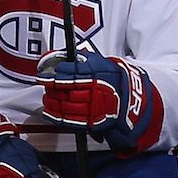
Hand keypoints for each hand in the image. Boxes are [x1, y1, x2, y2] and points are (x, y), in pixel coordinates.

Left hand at [39, 51, 158, 152]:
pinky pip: (70, 119)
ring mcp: (92, 107)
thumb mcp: (102, 63)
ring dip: (52, 101)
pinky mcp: (91, 121)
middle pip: (67, 88)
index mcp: (97, 75)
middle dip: (52, 86)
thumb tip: (64, 56)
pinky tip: (49, 112)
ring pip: (66, 104)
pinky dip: (56, 116)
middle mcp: (93, 90)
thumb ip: (84, 59)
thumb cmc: (114, 79)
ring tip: (47, 97)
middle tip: (45, 83)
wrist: (132, 100)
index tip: (48, 72)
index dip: (58, 73)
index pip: (72, 72)